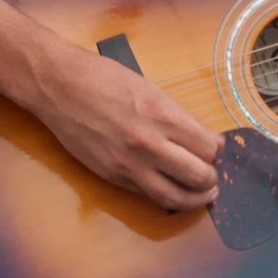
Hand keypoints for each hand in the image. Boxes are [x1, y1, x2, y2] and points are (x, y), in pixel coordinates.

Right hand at [24, 44, 221, 213]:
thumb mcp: (150, 89)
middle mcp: (149, 144)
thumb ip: (178, 117)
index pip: (207, 148)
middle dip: (211, 180)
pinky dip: (163, 194)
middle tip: (214, 178)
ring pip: (173, 197)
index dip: (217, 153)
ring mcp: (129, 164)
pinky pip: (146, 194)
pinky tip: (170, 188)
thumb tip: (206, 139)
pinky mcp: (112, 175)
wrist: (59, 86)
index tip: (217, 152)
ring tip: (201, 195)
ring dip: (194, 199)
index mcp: (163, 115)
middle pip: (197, 176)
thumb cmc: (103, 78)